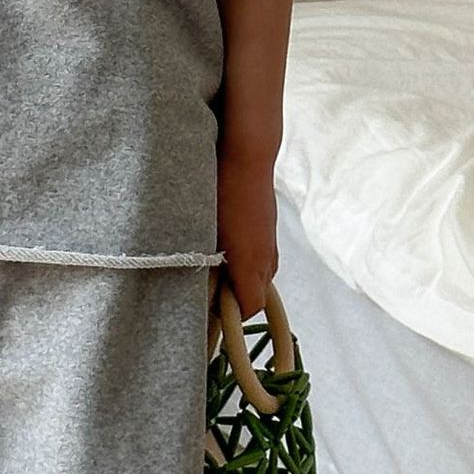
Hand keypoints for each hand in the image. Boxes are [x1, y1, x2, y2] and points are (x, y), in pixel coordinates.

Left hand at [216, 152, 278, 320]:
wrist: (248, 158)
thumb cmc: (223, 193)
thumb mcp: (207, 234)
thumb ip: (207, 269)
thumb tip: (202, 290)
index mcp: (252, 265)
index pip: (249, 308)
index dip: (230, 315)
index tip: (209, 310)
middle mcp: (267, 259)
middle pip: (258, 297)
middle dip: (237, 300)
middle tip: (210, 291)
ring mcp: (271, 245)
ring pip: (262, 278)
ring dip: (243, 281)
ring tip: (218, 268)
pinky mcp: (270, 232)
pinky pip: (263, 260)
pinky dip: (249, 264)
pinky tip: (229, 249)